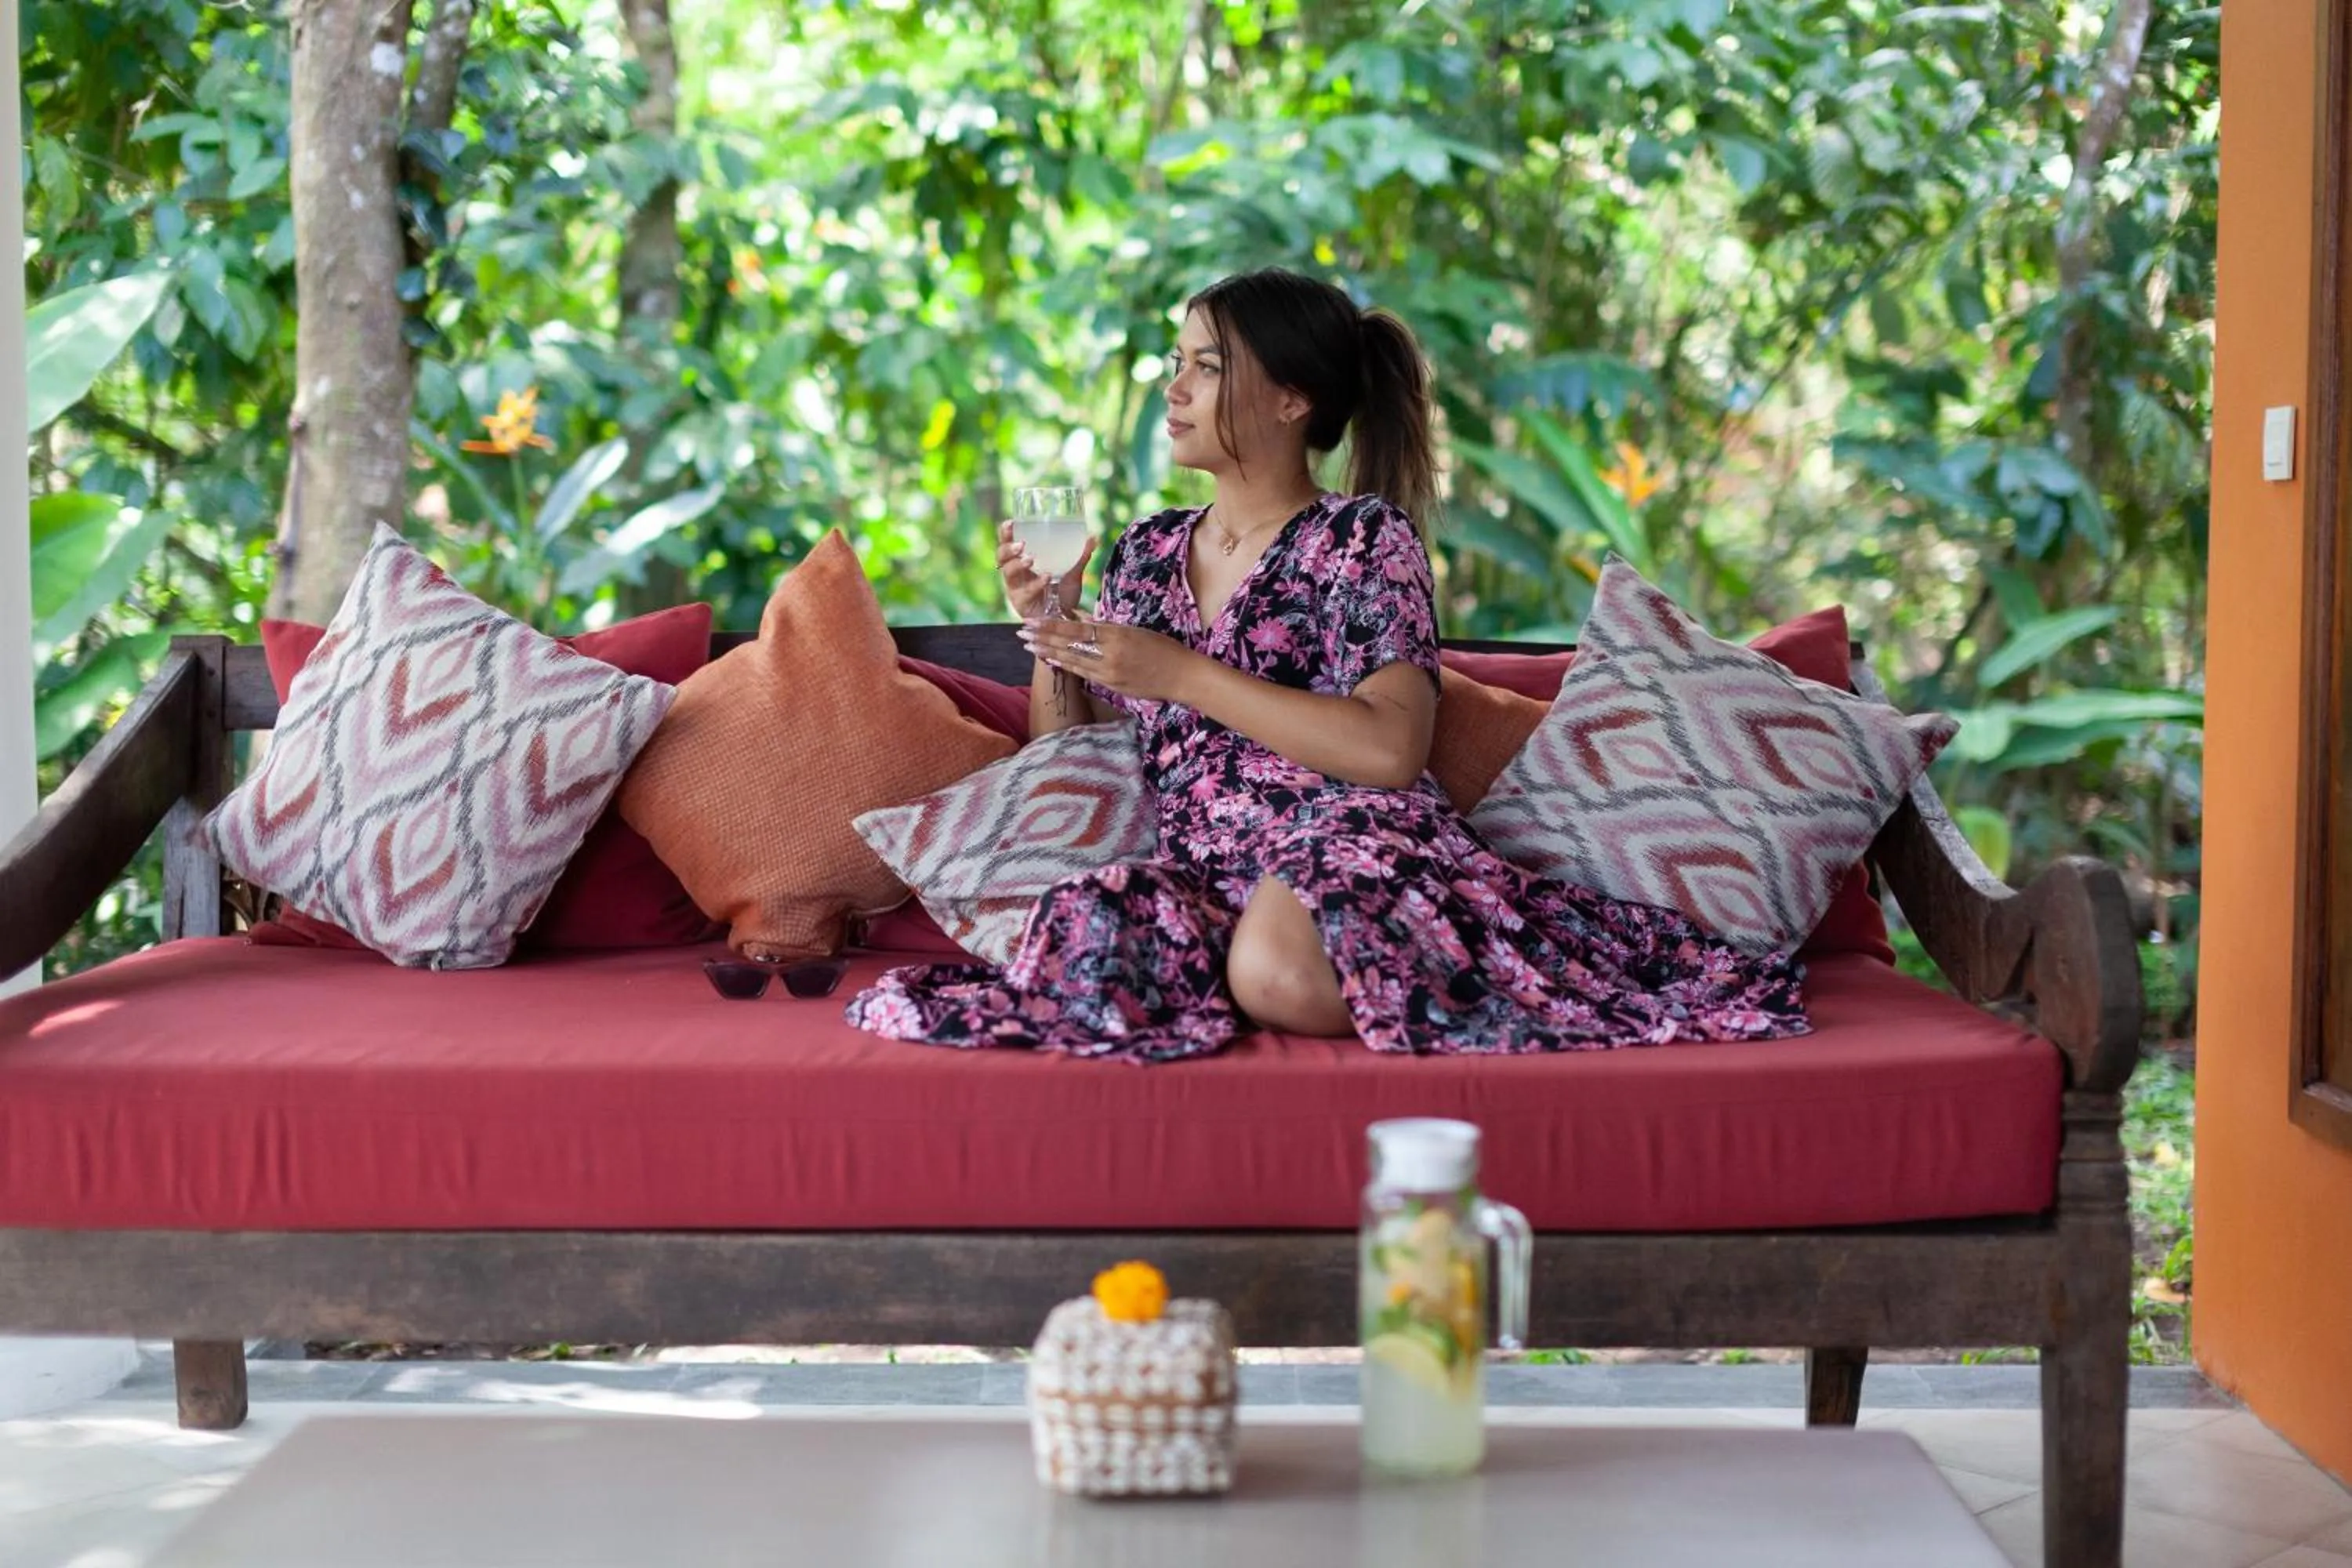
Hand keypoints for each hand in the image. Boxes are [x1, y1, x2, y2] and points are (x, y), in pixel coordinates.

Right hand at [997, 520, 1094, 621]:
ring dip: (1018, 564)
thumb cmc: (1063, 592)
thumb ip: (1080, 555)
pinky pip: (1024, 592)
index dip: (1005, 533)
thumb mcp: (1073, 572)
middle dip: (1008, 548)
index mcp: (1022, 560)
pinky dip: (1035, 583)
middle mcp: (1015, 573)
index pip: (1007, 542)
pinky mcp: (1021, 603)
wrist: (1066, 618)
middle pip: (1001, 556)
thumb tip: (1093, 536)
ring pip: (1008, 573)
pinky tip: (1046, 577)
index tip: (1011, 522)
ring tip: (1031, 559)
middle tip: (1021, 544)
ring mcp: (1016, 588)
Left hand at [1020, 612, 1198, 705]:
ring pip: (1072, 661)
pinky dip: (1066, 665)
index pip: (1076, 629)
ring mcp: (1109, 674)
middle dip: (1042, 639)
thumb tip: (1077, 618)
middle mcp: (1109, 656)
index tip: (1033, 620)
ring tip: (1029, 646)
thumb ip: (1104, 626)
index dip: (1051, 625)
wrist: (1181, 676)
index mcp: (1116, 636)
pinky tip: (1052, 660)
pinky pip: (1083, 673)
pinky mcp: (1111, 686)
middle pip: (1068, 646)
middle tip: (1021, 632)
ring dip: (1049, 652)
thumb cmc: (1162, 648)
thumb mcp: (1133, 630)